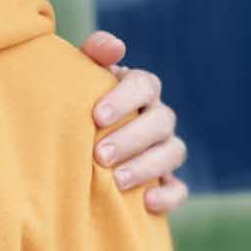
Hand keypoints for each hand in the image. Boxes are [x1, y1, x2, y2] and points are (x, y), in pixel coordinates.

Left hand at [81, 31, 188, 215]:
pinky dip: (168, 196)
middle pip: (161, 121)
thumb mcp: (77, 78)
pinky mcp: (166, 181)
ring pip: (173, 152)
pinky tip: (147, 203)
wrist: (71, 146)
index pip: (144, 84)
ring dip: (148, 166)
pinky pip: (179, 188)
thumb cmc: (75, 104)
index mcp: (138, 88)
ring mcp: (164, 148)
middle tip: (100, 155)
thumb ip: (92, 56)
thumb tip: (114, 47)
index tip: (96, 117)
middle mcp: (156, 116)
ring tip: (117, 180)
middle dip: (132, 138)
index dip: (124, 99)